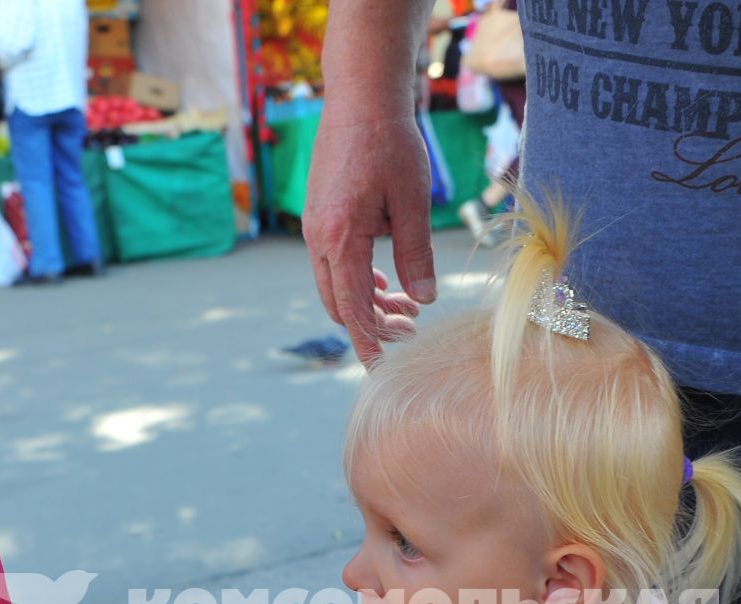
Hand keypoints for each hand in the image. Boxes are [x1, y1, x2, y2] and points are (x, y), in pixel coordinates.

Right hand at [304, 102, 437, 364]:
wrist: (360, 96)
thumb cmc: (390, 143)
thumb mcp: (412, 201)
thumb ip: (416, 253)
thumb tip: (424, 298)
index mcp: (339, 239)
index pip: (351, 309)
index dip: (368, 343)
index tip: (383, 369)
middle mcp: (319, 238)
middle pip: (339, 304)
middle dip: (372, 326)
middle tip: (410, 331)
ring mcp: (316, 227)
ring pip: (336, 285)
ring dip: (368, 302)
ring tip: (406, 308)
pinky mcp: (321, 217)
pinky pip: (334, 264)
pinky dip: (359, 280)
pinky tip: (387, 280)